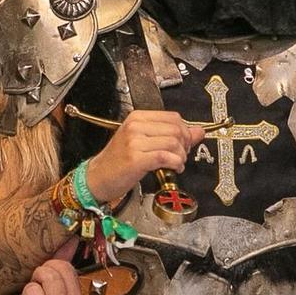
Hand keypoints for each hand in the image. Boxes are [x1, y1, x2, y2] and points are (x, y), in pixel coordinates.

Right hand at [82, 111, 204, 203]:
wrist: (97, 177)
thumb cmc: (118, 161)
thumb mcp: (143, 142)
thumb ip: (170, 134)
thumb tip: (198, 131)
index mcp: (137, 117)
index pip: (173, 117)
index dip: (185, 131)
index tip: (185, 143)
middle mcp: (135, 126)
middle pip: (176, 129)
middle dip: (186, 144)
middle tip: (181, 155)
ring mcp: (134, 142)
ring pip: (173, 142)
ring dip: (181, 156)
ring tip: (176, 163)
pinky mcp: (136, 158)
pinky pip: (165, 157)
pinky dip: (175, 164)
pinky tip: (173, 168)